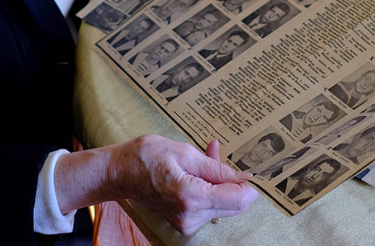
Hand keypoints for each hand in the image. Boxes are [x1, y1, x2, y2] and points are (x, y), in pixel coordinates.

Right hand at [109, 135, 257, 233]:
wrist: (120, 172)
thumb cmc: (147, 156)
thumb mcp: (185, 152)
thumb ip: (216, 167)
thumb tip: (243, 177)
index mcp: (191, 197)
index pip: (237, 199)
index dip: (250, 185)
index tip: (254, 170)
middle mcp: (191, 216)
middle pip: (234, 206)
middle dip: (234, 181)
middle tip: (221, 156)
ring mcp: (187, 222)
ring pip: (223, 205)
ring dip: (221, 183)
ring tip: (205, 157)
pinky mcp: (185, 222)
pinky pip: (210, 206)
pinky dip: (211, 189)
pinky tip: (199, 170)